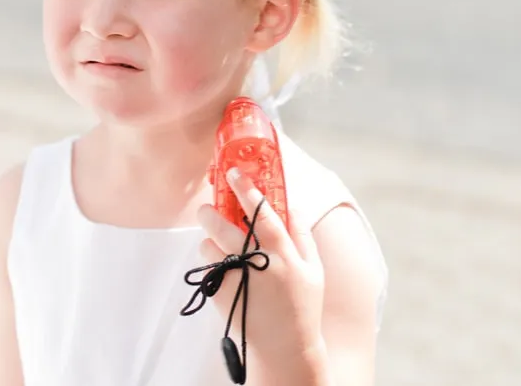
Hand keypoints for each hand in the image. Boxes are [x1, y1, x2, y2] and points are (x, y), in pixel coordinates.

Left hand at [196, 167, 326, 380]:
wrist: (284, 348)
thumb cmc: (302, 306)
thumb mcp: (313, 270)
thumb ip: (301, 236)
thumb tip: (293, 205)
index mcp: (282, 254)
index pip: (262, 213)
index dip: (247, 190)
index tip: (234, 173)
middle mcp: (257, 263)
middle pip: (224, 227)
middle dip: (210, 212)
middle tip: (207, 208)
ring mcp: (236, 279)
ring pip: (210, 246)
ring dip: (211, 241)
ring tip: (220, 246)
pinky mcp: (221, 294)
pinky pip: (208, 267)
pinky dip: (213, 263)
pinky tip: (226, 271)